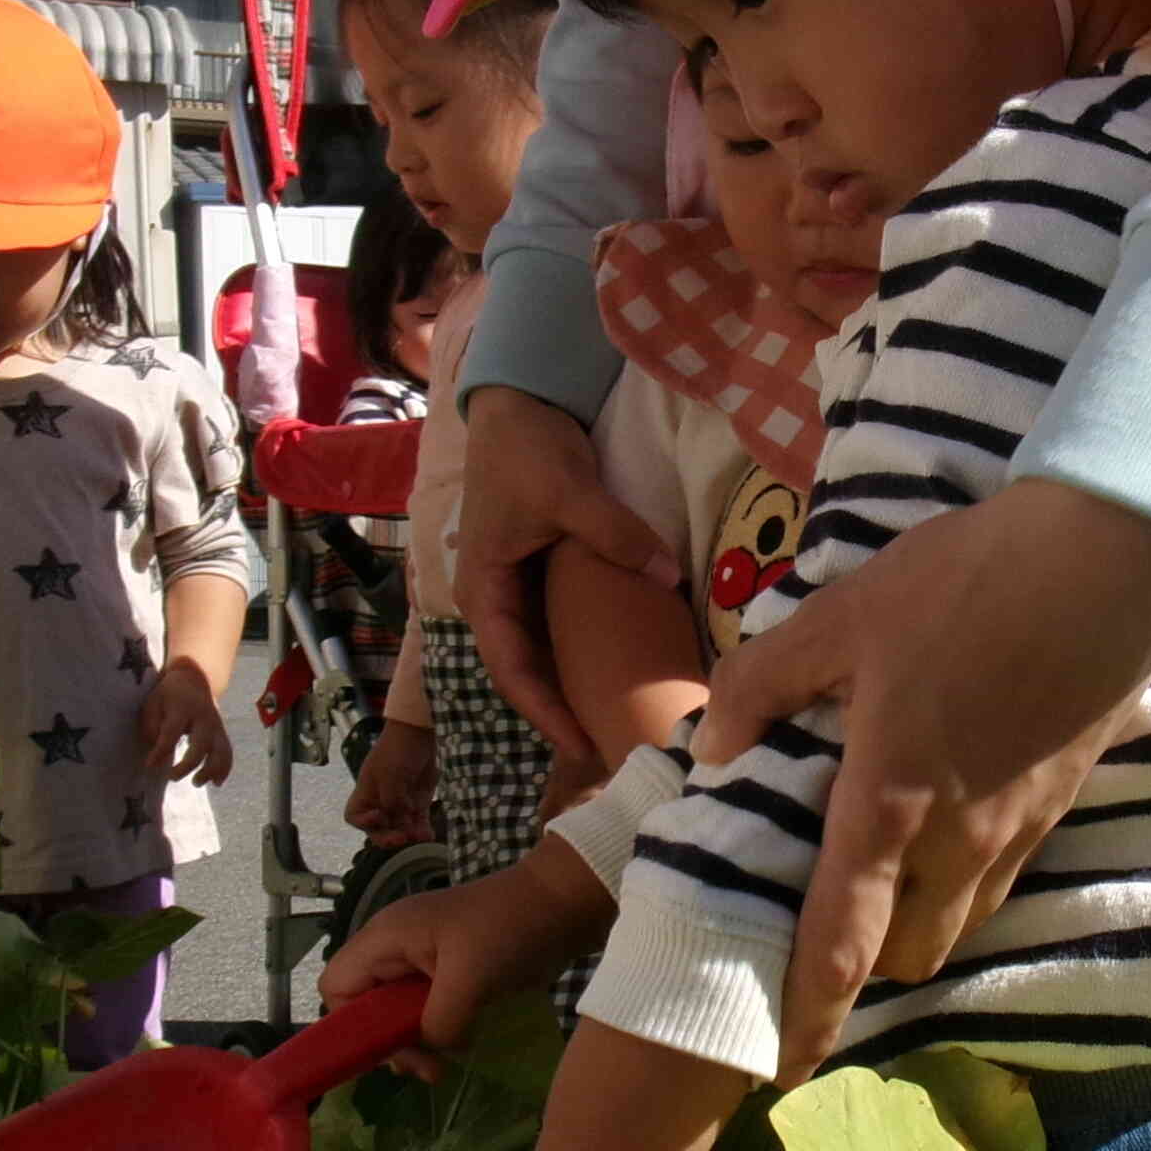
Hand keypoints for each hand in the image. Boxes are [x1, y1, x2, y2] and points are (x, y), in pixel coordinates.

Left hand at [136, 658, 234, 786]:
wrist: (195, 678)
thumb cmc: (168, 695)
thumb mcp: (153, 702)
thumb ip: (152, 725)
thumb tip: (158, 752)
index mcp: (183, 708)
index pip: (171, 732)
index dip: (161, 751)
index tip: (149, 765)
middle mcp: (203, 717)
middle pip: (201, 745)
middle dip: (188, 764)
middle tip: (172, 776)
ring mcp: (216, 725)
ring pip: (220, 751)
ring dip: (211, 770)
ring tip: (196, 783)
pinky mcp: (222, 733)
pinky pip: (227, 752)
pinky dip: (225, 769)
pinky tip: (216, 783)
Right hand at [319, 839, 612, 1069]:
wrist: (563, 902)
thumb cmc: (511, 928)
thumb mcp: (471, 977)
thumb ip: (439, 1020)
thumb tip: (434, 1048)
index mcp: (386, 938)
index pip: (335, 987)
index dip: (351, 1024)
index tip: (392, 1049)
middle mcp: (395, 947)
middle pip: (364, 1005)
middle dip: (388, 1042)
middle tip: (429, 1068)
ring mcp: (421, 959)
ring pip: (394, 1012)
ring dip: (415, 1041)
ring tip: (445, 1064)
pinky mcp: (448, 971)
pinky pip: (424, 1009)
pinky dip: (436, 1031)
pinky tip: (459, 1045)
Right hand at [346, 719, 437, 846]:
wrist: (419, 732)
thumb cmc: (397, 749)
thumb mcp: (390, 774)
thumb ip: (392, 800)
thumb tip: (402, 823)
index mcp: (366, 792)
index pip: (354, 816)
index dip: (364, 822)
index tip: (378, 817)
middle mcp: (380, 801)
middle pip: (378, 829)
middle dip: (389, 837)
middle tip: (402, 838)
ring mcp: (400, 802)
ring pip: (401, 829)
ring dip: (409, 836)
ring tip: (420, 836)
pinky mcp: (418, 801)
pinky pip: (418, 822)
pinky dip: (423, 831)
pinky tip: (429, 835)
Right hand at [454, 385, 680, 763]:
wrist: (520, 403)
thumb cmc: (527, 450)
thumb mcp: (568, 491)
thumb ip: (614, 534)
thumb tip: (667, 575)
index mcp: (483, 592)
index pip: (513, 671)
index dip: (546, 713)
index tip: (582, 744)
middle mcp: (495, 600)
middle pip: (529, 673)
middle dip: (565, 712)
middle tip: (612, 747)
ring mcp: (518, 589)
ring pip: (546, 653)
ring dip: (575, 686)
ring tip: (619, 719)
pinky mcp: (542, 574)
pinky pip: (563, 627)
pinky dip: (587, 651)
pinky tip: (623, 668)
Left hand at [696, 478, 1150, 1081]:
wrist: (1107, 561)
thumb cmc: (964, 585)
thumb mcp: (839, 616)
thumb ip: (763, 685)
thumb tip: (714, 746)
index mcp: (888, 806)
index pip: (837, 948)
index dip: (806, 1019)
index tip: (780, 1069)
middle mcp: (957, 843)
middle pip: (902, 957)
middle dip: (857, 970)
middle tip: (816, 943)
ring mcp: (1017, 830)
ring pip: (957, 924)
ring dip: (914, 927)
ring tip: (878, 888)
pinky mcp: (1059, 806)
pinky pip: (999, 880)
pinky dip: (960, 884)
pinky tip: (943, 832)